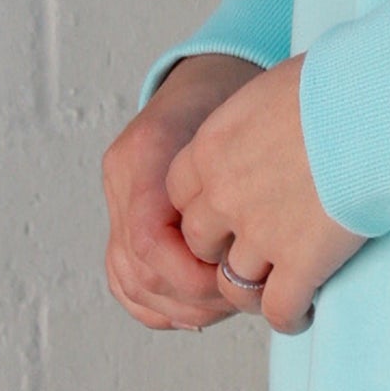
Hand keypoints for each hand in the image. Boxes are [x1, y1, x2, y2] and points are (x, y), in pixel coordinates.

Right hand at [103, 52, 264, 331]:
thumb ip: (248, 171)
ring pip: (130, 280)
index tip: (237, 278)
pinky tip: (198, 310)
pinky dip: (160, 304)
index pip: (149, 239)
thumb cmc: (239, 99)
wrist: (208, 80)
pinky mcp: (122, 221)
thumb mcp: (249, 122)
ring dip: (181, 305)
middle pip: (138, 268)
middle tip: (244, 298)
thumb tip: (274, 240)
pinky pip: (126, 280)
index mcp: (147, 152)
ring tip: (230, 305)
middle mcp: (121, 178)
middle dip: (194, 296)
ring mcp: (116, 200)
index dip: (192, 274)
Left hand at [165, 55, 365, 335]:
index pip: (180, 194)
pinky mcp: (301, 263)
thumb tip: (283, 115)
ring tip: (281, 289)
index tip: (231, 211)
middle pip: (200, 242)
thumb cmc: (346, 81)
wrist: (383, 106)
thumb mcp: (282, 85)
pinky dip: (289, 316)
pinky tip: (305, 312)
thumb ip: (263, 116)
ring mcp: (260, 233)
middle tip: (258, 251)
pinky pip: (279, 308)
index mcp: (212, 146)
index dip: (206, 207)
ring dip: (254, 290)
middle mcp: (225, 194)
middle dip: (223, 249)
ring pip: (233, 285)